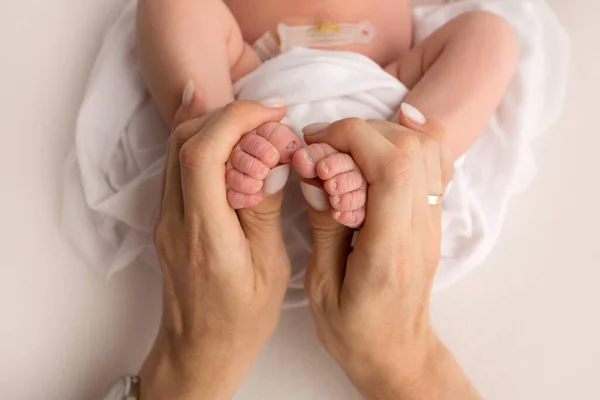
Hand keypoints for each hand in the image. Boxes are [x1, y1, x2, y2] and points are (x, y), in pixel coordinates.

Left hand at [139, 94, 290, 399]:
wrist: (200, 349)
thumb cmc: (242, 318)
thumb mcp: (270, 266)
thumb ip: (265, 208)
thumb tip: (271, 158)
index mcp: (206, 236)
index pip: (203, 155)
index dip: (236, 119)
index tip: (272, 113)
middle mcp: (175, 221)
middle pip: (184, 140)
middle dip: (228, 115)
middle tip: (269, 118)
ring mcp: (164, 218)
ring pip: (176, 147)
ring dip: (215, 125)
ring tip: (256, 129)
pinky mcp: (166, 218)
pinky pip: (176, 164)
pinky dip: (203, 141)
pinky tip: (230, 138)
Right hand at [303, 113, 478, 398]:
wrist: (397, 353)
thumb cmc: (353, 331)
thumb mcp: (322, 285)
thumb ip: (324, 225)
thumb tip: (316, 172)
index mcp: (387, 251)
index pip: (390, 167)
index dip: (351, 137)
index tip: (314, 144)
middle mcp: (418, 230)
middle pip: (410, 149)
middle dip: (359, 131)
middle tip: (321, 146)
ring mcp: (431, 223)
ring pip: (428, 148)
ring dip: (382, 132)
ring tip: (345, 146)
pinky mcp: (431, 219)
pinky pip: (436, 163)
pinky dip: (416, 136)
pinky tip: (395, 126)